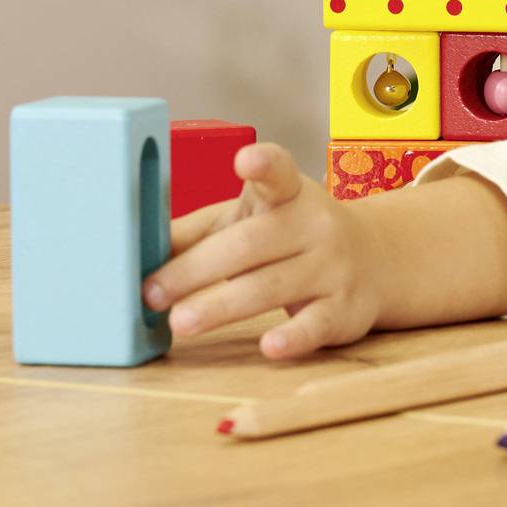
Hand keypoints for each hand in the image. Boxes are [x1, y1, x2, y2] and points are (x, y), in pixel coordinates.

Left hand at [141, 142, 379, 361]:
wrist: (373, 258)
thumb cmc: (288, 236)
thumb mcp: (247, 220)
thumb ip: (196, 233)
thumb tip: (133, 247)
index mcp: (287, 193)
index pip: (279, 172)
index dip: (264, 164)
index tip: (244, 160)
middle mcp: (314, 224)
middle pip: (251, 245)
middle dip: (198, 269)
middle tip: (152, 292)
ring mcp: (332, 267)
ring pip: (272, 287)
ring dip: (221, 307)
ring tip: (180, 323)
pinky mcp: (345, 309)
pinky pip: (316, 325)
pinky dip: (293, 337)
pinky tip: (269, 346)